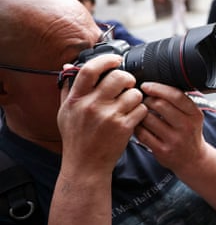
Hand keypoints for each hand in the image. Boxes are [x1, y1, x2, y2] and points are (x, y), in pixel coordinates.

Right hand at [57, 55, 146, 176]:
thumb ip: (68, 88)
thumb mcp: (65, 112)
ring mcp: (109, 117)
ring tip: (129, 104)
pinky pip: (141, 108)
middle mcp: (92, 106)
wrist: (85, 165)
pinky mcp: (124, 127)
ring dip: (136, 96)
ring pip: (134, 92)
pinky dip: (140, 111)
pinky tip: (133, 116)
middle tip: (127, 85)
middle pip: (119, 77)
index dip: (106, 60)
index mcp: (76, 99)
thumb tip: (68, 66)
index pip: (90, 70)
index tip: (115, 60)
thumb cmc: (76, 137)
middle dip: (128, 78)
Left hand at [133, 82, 205, 170]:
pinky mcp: (162, 151)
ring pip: (148, 118)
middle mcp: (186, 127)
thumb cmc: (189, 133)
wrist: (193, 159)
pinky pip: (142, 133)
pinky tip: (140, 125)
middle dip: (148, 99)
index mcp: (195, 114)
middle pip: (160, 104)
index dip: (158, 88)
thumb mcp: (193, 116)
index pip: (176, 95)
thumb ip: (180, 102)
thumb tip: (158, 84)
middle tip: (144, 99)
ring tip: (142, 112)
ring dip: (141, 113)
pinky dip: (138, 126)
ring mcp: (174, 140)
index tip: (147, 85)